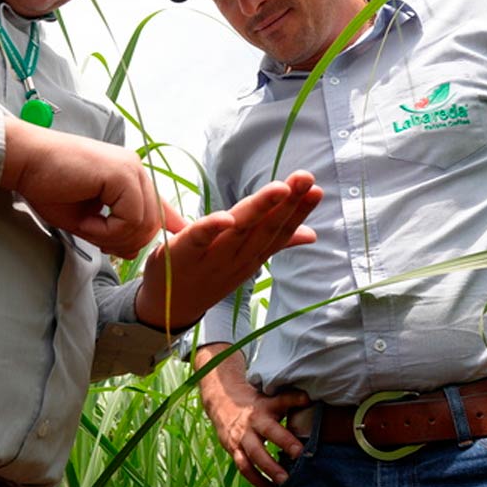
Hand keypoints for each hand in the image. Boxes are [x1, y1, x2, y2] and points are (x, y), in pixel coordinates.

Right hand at [0, 118, 183, 257]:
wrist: (25, 161)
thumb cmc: (48, 187)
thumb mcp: (88, 218)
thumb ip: (113, 232)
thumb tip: (134, 251)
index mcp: (129, 176)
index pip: (159, 204)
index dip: (171, 222)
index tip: (179, 233)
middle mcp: (135, 169)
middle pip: (153, 222)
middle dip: (128, 243)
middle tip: (100, 243)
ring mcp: (131, 169)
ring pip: (144, 224)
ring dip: (113, 238)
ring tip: (87, 229)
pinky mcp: (122, 174)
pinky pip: (130, 219)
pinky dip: (107, 231)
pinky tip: (86, 223)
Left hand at [134, 170, 322, 329]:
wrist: (169, 308)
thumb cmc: (208, 275)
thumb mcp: (245, 260)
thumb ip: (277, 244)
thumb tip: (312, 234)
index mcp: (252, 257)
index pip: (280, 232)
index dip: (299, 212)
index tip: (317, 189)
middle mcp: (237, 259)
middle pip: (266, 228)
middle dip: (288, 203)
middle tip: (306, 178)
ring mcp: (211, 259)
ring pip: (240, 230)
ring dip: (261, 208)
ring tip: (281, 187)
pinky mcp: (182, 255)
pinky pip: (199, 239)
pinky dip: (212, 228)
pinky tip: (227, 216)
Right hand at [196, 345, 309, 486]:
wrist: (222, 403)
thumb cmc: (255, 403)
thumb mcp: (271, 398)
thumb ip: (290, 400)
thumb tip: (310, 399)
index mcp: (264, 406)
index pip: (281, 401)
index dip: (294, 400)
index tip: (307, 402)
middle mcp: (252, 422)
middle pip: (268, 432)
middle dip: (283, 443)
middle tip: (299, 456)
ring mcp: (241, 437)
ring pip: (253, 456)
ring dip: (268, 471)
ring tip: (285, 484)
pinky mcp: (234, 450)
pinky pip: (245, 468)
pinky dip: (257, 481)